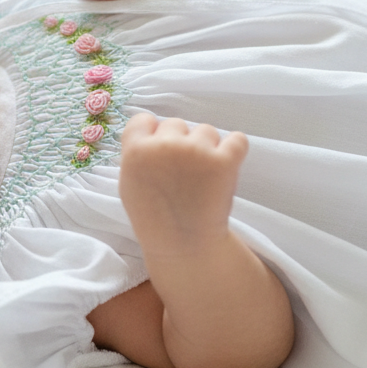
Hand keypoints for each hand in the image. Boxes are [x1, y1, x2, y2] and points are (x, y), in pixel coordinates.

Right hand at [118, 114, 247, 258]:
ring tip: (203, 177)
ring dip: (207, 147)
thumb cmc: (155, 219)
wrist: (185, 247)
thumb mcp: (129, 185)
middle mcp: (164, 146)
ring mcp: (195, 151)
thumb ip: (137, 155)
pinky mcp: (224, 160)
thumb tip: (153, 132)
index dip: (153, 133)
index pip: (143, 120)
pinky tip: (226, 167)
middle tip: (184, 171)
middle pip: (175, 123)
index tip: (160, 151)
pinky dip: (235, 150)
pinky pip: (237, 139)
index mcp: (135, 152)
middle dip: (180, 141)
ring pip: (205, 130)